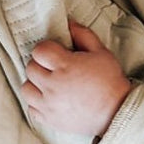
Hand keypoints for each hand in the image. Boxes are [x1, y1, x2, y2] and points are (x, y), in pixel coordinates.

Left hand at [21, 21, 131, 137]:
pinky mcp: (49, 119)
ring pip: (26, 88)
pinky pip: (31, 108)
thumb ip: (83, 35)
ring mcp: (49, 104)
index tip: (55, 53)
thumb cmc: (110, 82)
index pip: (39, 51)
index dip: (46, 49)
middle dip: (40, 65)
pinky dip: (37, 103)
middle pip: (30, 68)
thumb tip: (68, 24)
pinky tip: (50, 99)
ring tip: (49, 83)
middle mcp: (53, 85)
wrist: (117, 113)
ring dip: (35, 84)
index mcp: (65, 66)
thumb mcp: (101, 52)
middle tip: (53, 68)